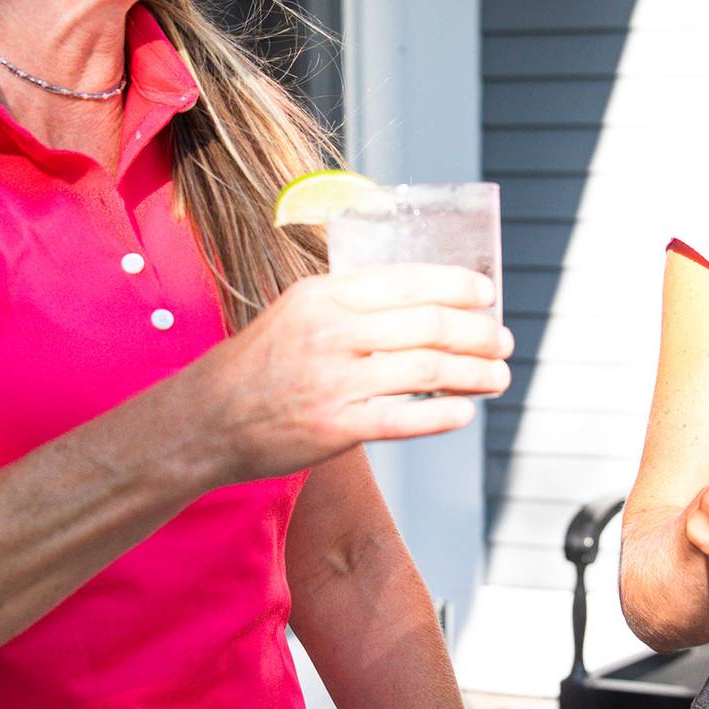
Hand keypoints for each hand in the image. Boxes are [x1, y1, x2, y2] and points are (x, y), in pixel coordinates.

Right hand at [189, 264, 511, 483]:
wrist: (205, 418)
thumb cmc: (258, 364)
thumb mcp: (296, 309)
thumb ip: (351, 302)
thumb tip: (421, 300)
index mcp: (325, 295)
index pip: (409, 281)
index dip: (458, 286)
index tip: (486, 294)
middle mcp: (331, 332)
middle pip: (429, 325)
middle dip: (479, 333)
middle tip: (503, 341)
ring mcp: (333, 381)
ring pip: (427, 370)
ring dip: (475, 373)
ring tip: (498, 376)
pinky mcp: (334, 428)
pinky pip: (405, 418)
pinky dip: (443, 414)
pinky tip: (464, 411)